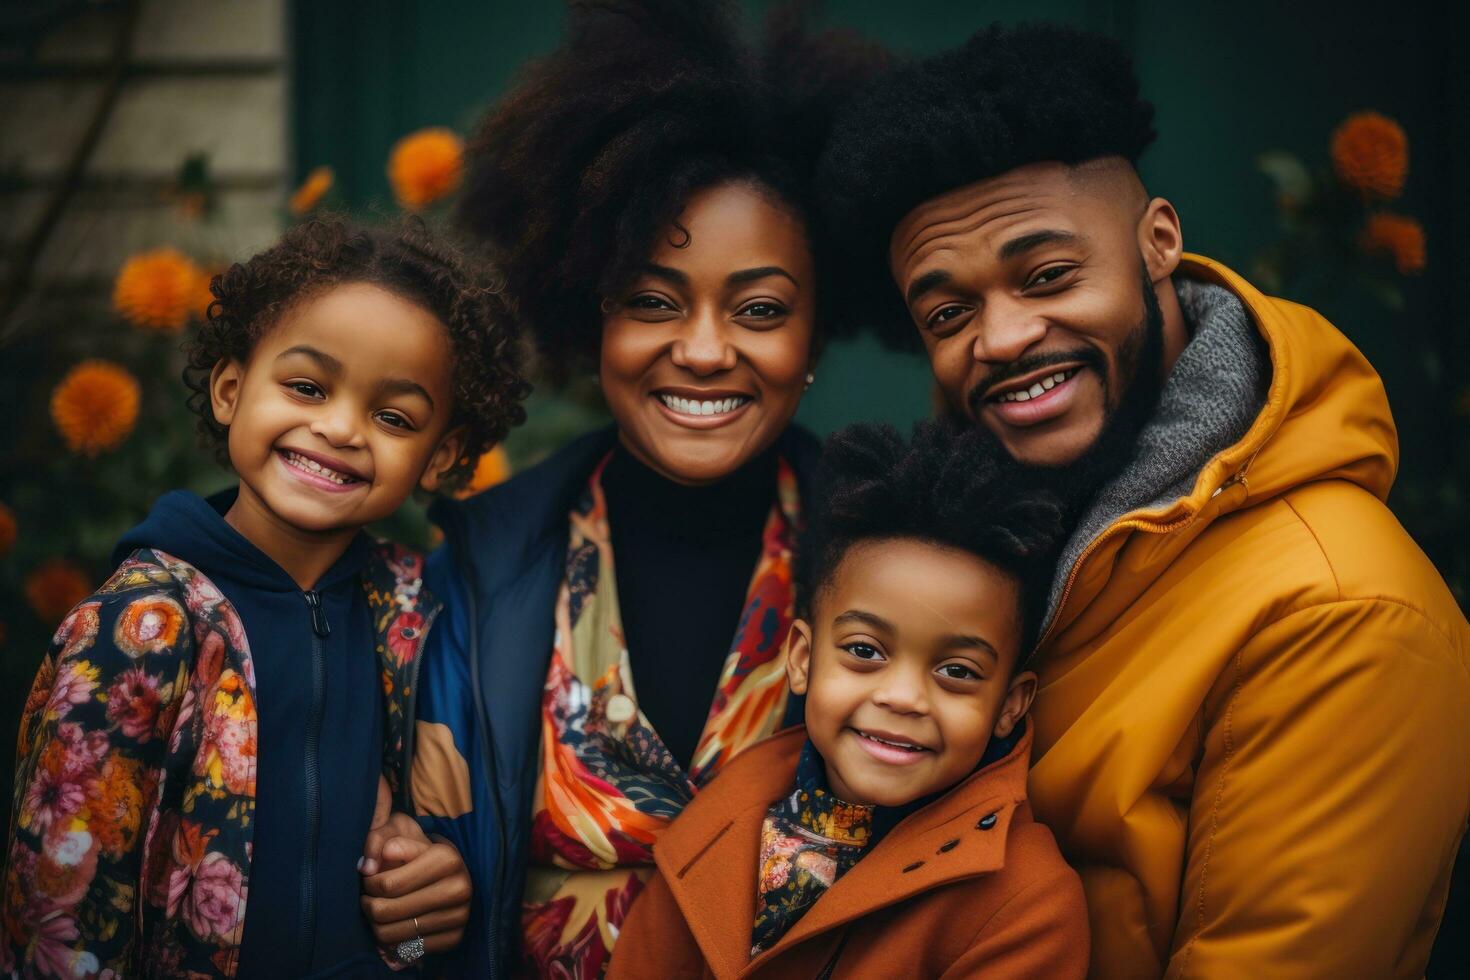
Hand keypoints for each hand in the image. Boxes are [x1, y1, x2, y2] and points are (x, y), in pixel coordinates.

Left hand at [361, 776, 471, 955]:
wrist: (452, 873)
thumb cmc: (420, 852)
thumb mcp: (402, 834)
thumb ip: (380, 839)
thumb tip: (367, 866)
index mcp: (447, 858)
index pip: (387, 884)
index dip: (368, 884)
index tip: (367, 879)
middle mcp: (459, 888)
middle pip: (387, 911)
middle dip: (368, 906)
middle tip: (367, 899)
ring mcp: (459, 915)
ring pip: (393, 934)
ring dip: (376, 926)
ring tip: (377, 912)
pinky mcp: (455, 938)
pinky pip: (408, 950)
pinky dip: (394, 941)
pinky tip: (395, 925)